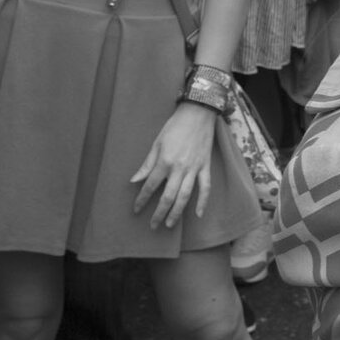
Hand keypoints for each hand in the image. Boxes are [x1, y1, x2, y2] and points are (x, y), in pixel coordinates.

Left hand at [130, 101, 218, 227]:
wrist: (198, 114)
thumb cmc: (175, 126)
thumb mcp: (156, 143)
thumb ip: (147, 164)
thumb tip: (134, 180)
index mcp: (165, 161)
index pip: (150, 186)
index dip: (141, 199)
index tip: (136, 209)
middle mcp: (179, 168)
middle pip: (168, 197)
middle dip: (159, 213)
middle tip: (153, 226)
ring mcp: (194, 169)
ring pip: (185, 196)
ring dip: (177, 212)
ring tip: (170, 225)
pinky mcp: (205, 167)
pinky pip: (205, 188)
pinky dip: (202, 202)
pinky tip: (198, 214)